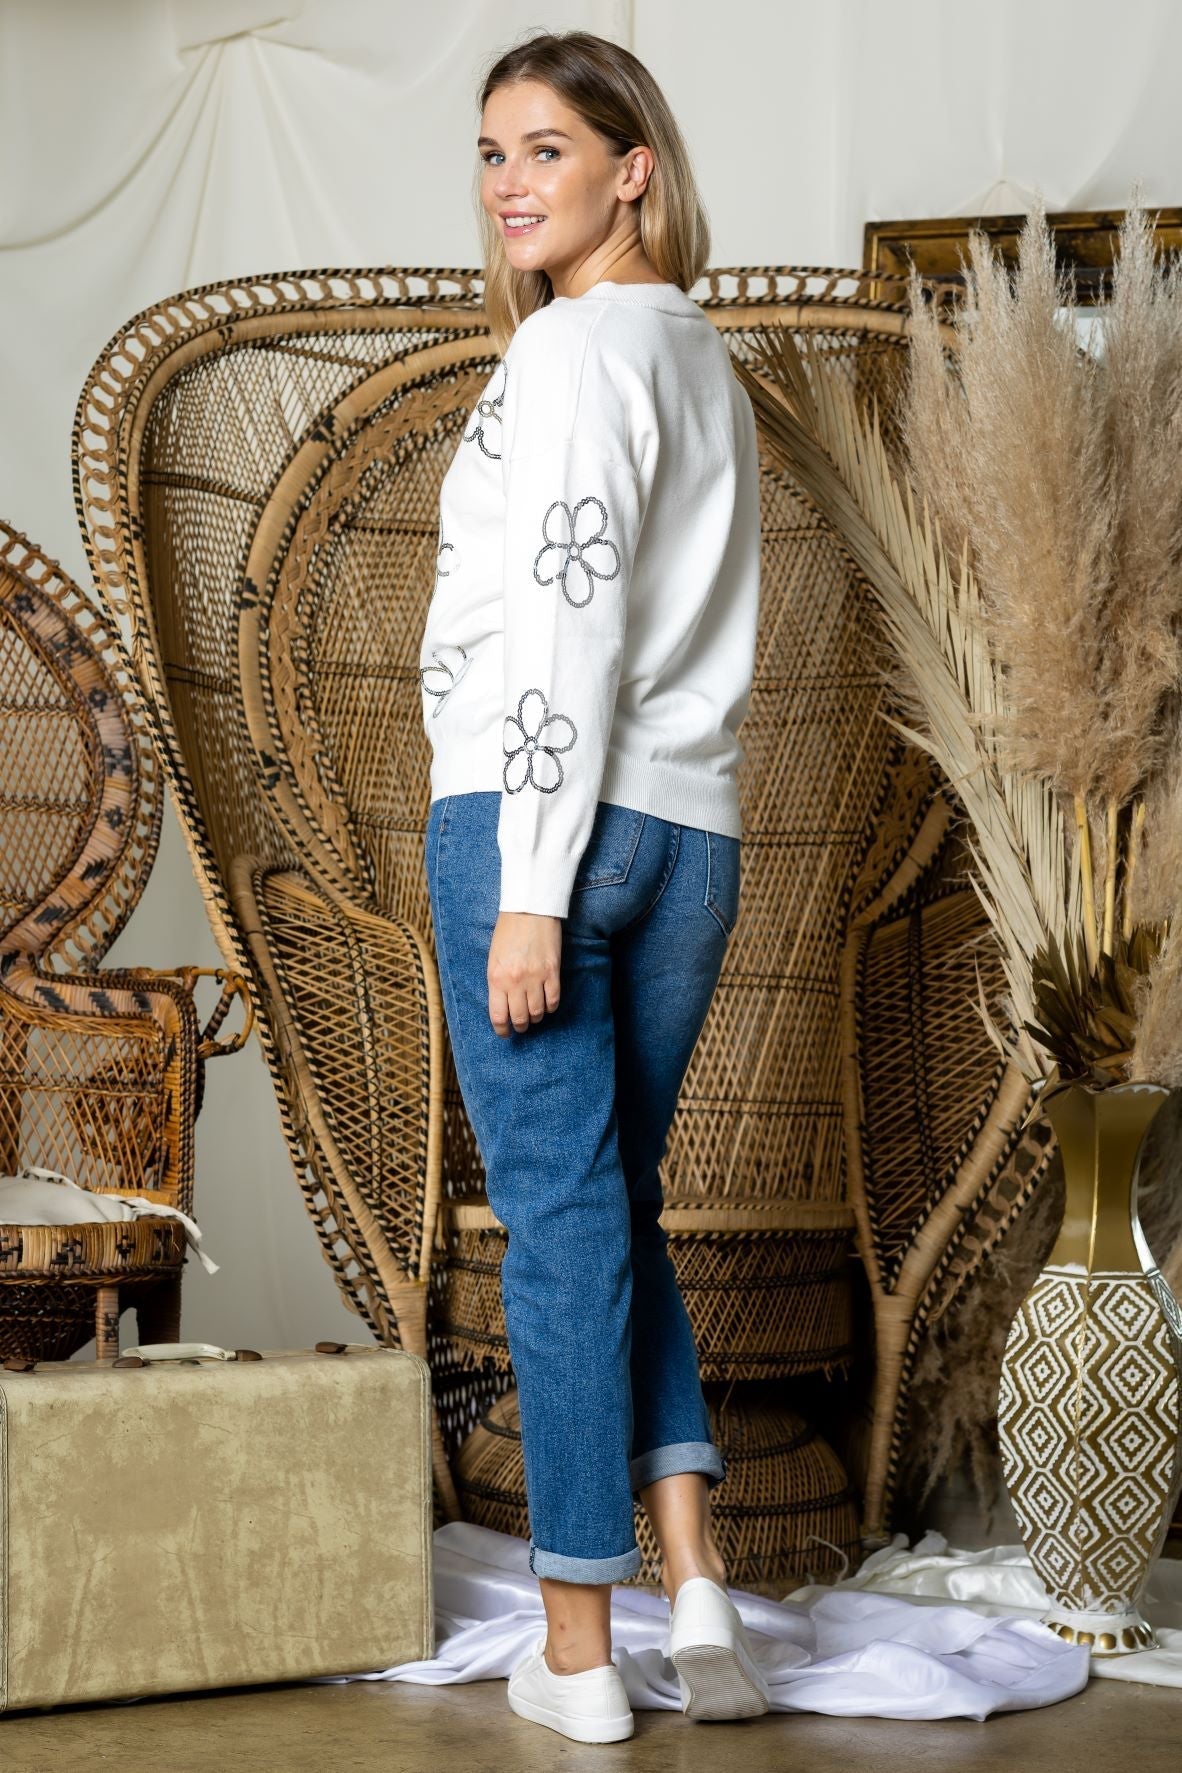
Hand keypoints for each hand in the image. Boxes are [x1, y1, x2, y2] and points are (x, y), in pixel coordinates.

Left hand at [488, 910, 561, 1035]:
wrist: (529, 910)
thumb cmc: (508, 932)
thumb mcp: (493, 958)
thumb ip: (497, 982)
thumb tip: (503, 1004)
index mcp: (496, 978)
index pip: (498, 1016)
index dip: (502, 1029)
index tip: (505, 1033)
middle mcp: (515, 982)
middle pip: (519, 1018)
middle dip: (520, 1026)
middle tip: (521, 1026)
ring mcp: (535, 978)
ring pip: (537, 1012)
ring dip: (536, 1017)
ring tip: (534, 1015)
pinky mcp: (552, 972)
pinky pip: (553, 1000)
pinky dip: (551, 1007)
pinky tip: (547, 1005)